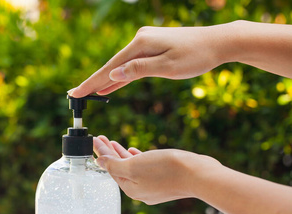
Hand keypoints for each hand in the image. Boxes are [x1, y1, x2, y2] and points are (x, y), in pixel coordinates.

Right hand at [70, 24, 225, 96]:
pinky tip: (111, 85)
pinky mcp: (152, 48)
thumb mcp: (167, 66)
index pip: (110, 68)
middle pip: (111, 66)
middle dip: (93, 81)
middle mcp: (139, 41)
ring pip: (121, 66)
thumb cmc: (196, 55)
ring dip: (105, 80)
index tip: (75, 93)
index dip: (92, 82)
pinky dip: (121, 76)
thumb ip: (138, 70)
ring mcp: (145, 44)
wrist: (219, 42)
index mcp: (140, 44)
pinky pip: (131, 65)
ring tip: (89, 92)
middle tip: (74, 94)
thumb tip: (112, 75)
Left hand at [93, 135, 220, 203]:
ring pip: (131, 167)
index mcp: (130, 188)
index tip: (95, 139)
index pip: (110, 168)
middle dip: (109, 153)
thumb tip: (100, 162)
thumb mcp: (134, 167)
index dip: (101, 152)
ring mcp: (153, 186)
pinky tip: (134, 150)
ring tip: (113, 143)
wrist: (199, 175)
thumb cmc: (166, 170)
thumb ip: (115, 165)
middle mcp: (140, 190)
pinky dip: (136, 158)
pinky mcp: (164, 180)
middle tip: (100, 138)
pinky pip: (144, 168)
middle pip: (119, 168)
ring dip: (121, 154)